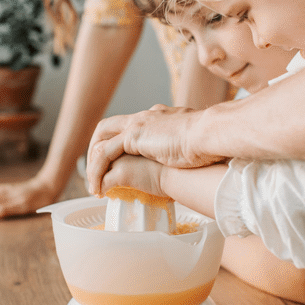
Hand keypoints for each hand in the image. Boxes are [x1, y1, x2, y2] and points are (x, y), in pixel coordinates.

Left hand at [86, 104, 223, 195]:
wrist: (211, 134)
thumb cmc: (211, 142)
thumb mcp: (198, 143)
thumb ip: (191, 147)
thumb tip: (200, 159)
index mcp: (160, 116)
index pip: (132, 125)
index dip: (119, 141)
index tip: (118, 159)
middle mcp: (145, 116)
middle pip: (108, 127)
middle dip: (96, 147)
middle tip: (95, 170)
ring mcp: (137, 124)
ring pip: (102, 141)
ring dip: (93, 163)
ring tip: (93, 184)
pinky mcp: (133, 137)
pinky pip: (104, 154)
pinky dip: (97, 171)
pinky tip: (99, 188)